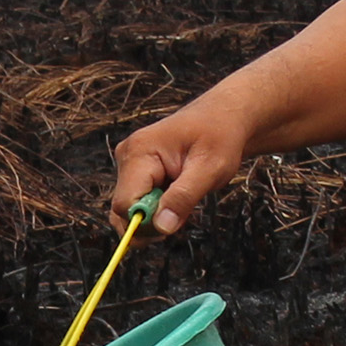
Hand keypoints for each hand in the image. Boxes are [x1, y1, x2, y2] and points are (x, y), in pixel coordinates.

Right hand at [108, 91, 259, 238]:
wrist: (222, 117)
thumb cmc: (219, 136)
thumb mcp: (211, 168)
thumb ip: (184, 197)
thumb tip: (161, 227)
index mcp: (140, 152)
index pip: (125, 204)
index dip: (146, 222)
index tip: (172, 223)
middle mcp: (127, 157)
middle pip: (123, 210)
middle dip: (151, 222)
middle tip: (182, 216)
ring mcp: (130, 164)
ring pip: (131, 209)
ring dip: (156, 216)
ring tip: (183, 200)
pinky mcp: (137, 171)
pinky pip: (139, 202)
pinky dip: (158, 209)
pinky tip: (177, 196)